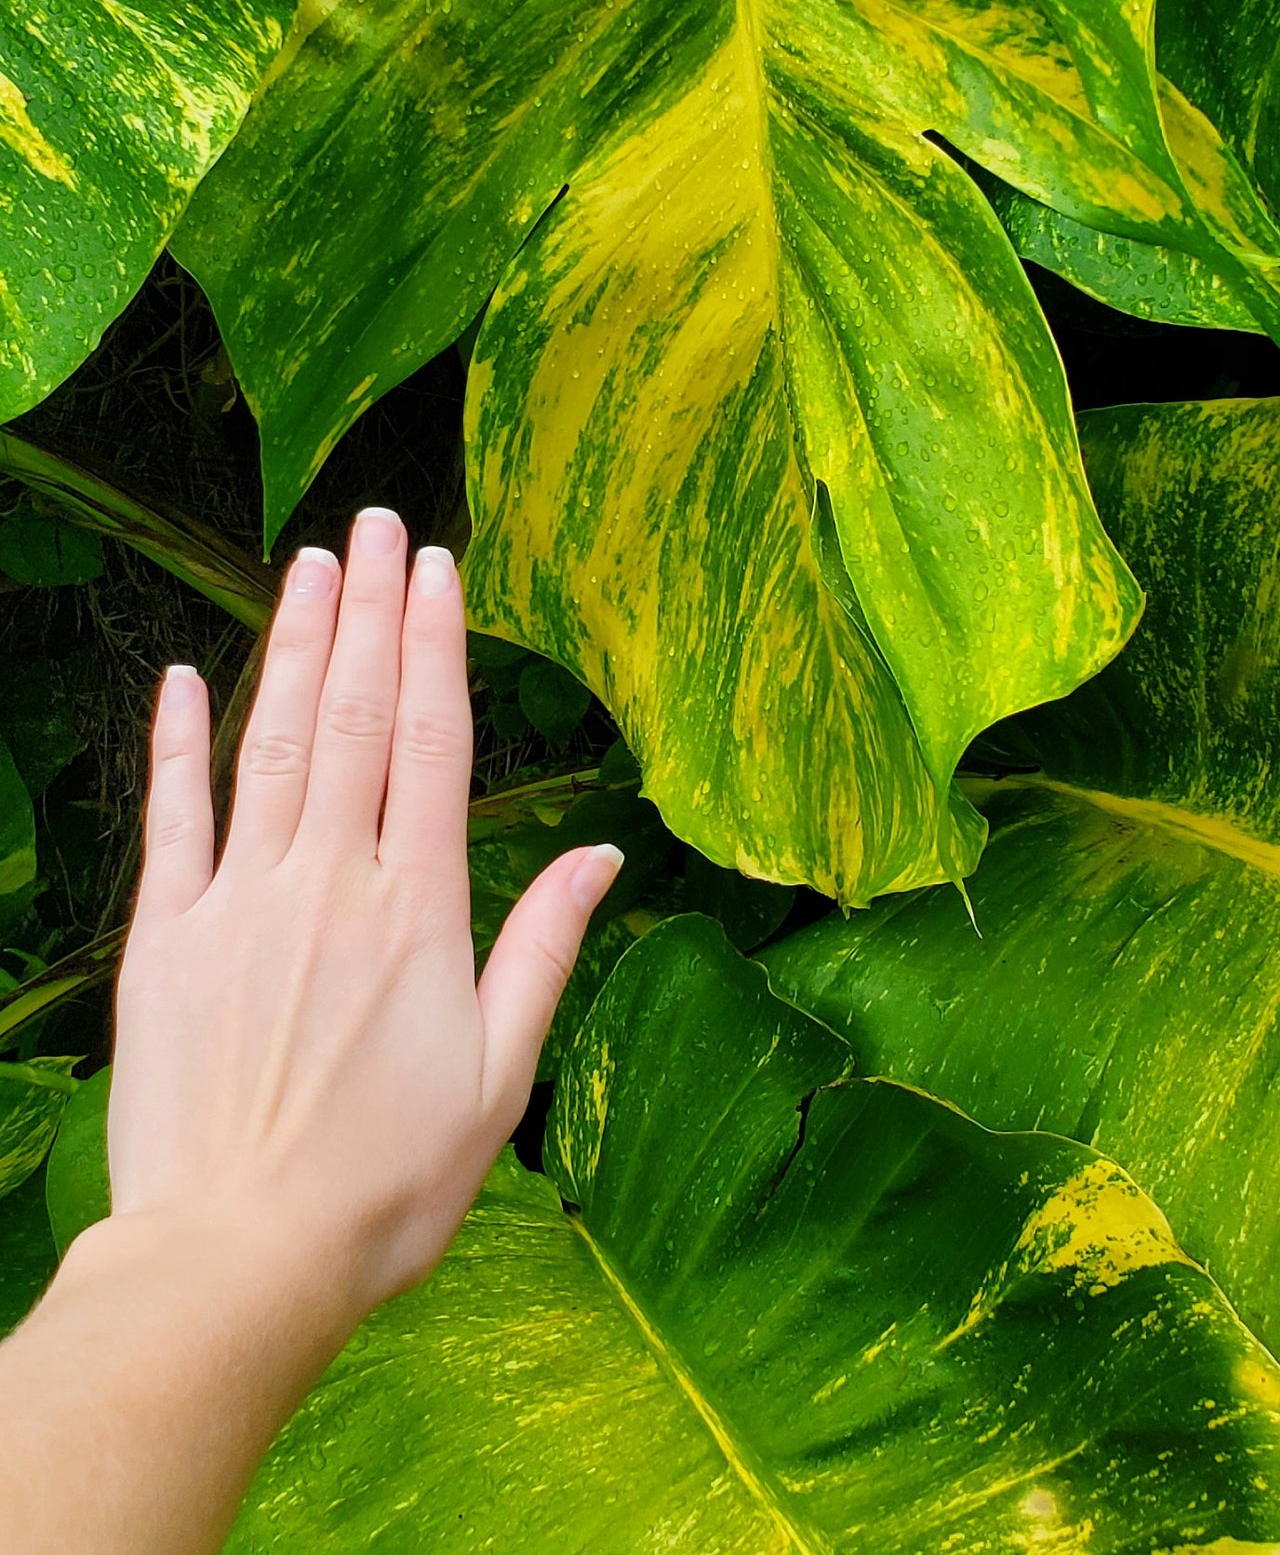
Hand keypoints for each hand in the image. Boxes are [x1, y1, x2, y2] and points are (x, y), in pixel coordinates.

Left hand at [107, 509, 620, 1331]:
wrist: (233, 1265)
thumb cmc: (380, 1191)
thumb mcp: (498, 1081)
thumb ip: (543, 950)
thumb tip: (604, 852)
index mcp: (418, 913)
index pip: (432, 743)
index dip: (434, 645)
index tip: (438, 567)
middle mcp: (330, 884)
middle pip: (353, 716)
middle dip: (367, 611)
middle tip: (376, 524)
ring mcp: (241, 905)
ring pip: (271, 744)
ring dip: (289, 646)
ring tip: (307, 564)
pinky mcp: (166, 942)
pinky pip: (174, 820)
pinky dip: (179, 743)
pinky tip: (183, 678)